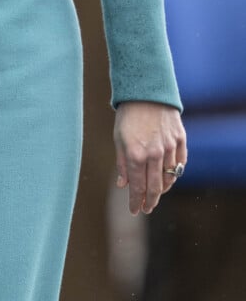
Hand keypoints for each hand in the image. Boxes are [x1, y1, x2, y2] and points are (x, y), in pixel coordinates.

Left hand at [114, 100, 186, 215]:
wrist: (146, 90)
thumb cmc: (128, 115)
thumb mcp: (119, 138)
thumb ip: (122, 164)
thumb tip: (123, 185)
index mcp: (135, 155)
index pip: (137, 187)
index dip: (135, 201)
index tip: (134, 210)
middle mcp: (154, 154)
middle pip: (155, 187)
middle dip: (150, 201)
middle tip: (146, 208)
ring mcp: (169, 147)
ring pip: (169, 177)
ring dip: (163, 189)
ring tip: (156, 194)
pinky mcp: (180, 139)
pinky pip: (180, 164)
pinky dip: (175, 173)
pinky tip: (169, 177)